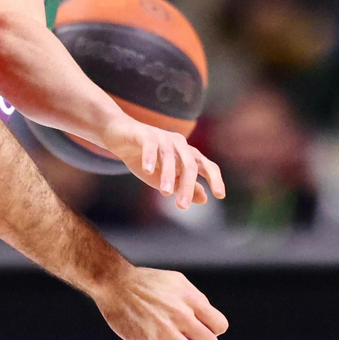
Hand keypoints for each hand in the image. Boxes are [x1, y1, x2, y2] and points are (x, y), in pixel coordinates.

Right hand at [94, 266, 227, 339]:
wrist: (113, 282)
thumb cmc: (145, 281)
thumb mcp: (176, 281)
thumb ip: (195, 298)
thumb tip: (206, 317)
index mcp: (190, 299)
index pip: (221, 326)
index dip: (211, 332)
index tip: (196, 330)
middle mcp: (181, 315)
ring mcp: (164, 331)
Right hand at [101, 116, 224, 210]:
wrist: (118, 136)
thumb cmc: (143, 159)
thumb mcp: (163, 178)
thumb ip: (183, 186)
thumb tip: (204, 198)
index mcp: (187, 155)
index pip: (206, 166)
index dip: (215, 179)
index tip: (220, 195)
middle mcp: (179, 144)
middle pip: (189, 165)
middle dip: (187, 186)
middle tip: (182, 206)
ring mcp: (162, 137)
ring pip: (169, 157)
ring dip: (168, 175)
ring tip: (166, 192)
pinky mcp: (144, 133)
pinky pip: (150, 145)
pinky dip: (150, 157)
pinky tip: (148, 170)